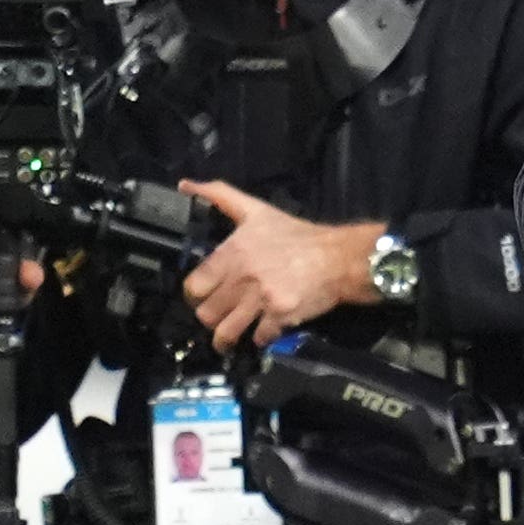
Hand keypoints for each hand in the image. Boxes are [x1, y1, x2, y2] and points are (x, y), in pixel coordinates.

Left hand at [179, 180, 380, 351]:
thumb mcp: (256, 210)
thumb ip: (219, 195)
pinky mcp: (281, 316)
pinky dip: (258, 339)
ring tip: (229, 338)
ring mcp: (262, 299)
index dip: (196, 294)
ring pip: (226, 331)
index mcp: (233, 254)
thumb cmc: (297, 235)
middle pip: (207, 313)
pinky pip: (258, 338)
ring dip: (226, 337)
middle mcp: (243, 278)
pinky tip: (262, 332)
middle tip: (220, 315)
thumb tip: (185, 185)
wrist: (338, 257)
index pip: (194, 286)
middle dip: (211, 317)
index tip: (204, 296)